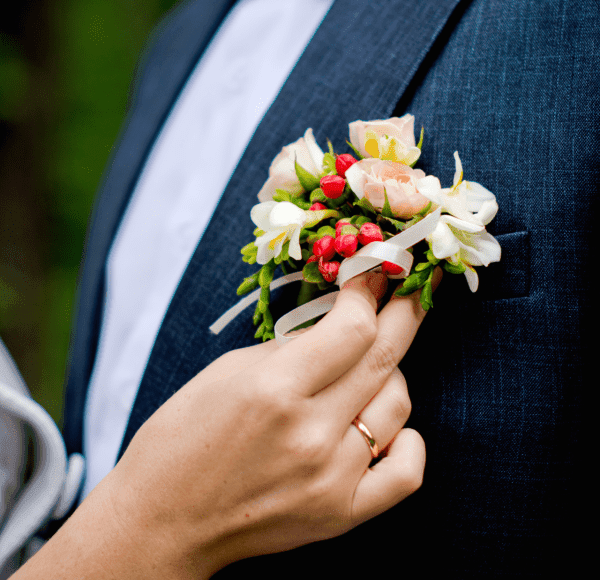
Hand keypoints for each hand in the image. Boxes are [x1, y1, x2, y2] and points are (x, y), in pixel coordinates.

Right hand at [14, 271, 436, 579]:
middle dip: (405, 310)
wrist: (165, 519)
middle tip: (411, 289)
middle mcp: (311, 434)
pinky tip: (389, 425)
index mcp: (275, 389)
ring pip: (398, 405)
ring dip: (389, 375)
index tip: (376, 270)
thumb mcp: (229, 371)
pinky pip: (407, 472)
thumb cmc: (183, 438)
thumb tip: (341, 322)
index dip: (372, 289)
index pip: (353, 327)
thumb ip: (293, 347)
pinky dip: (406, 438)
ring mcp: (332, 478)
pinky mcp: (341, 514)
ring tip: (365, 369)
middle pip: (385, 356)